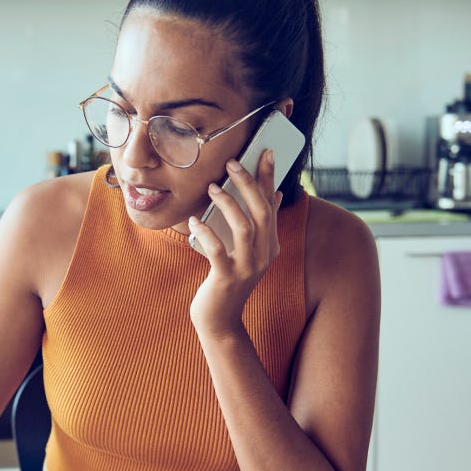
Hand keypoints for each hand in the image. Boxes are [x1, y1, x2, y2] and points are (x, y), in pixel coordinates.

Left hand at [187, 149, 284, 333]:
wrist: (220, 319)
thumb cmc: (228, 279)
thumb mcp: (248, 251)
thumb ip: (260, 225)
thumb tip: (276, 194)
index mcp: (270, 244)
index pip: (271, 204)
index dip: (269, 177)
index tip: (266, 152)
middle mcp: (264, 254)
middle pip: (261, 211)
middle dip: (248, 183)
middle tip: (232, 162)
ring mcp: (247, 267)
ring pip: (244, 227)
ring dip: (228, 203)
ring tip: (212, 188)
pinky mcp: (227, 278)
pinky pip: (217, 250)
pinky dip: (206, 232)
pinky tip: (194, 221)